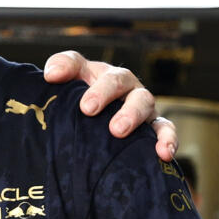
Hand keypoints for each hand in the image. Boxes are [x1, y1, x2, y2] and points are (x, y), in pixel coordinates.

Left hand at [43, 50, 176, 161]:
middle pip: (119, 80)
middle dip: (104, 93)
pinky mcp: (154, 127)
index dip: (69, 71)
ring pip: (144, 102)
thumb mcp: (66, 89)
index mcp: (95, 74)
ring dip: (132, 114)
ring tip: (118, 131)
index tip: (74, 100)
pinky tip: (163, 154)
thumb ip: (59, 71)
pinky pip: (165, 129)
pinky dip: (167, 139)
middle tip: (88, 110)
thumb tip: (51, 75)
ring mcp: (141, 106)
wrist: (99, 127)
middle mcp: (122, 86)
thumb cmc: (82, 107)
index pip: (81, 65)